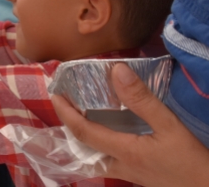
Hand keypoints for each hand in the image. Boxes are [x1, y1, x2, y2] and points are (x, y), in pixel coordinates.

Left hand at [52, 64, 208, 186]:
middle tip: (63, 104)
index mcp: (124, 151)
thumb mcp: (171, 127)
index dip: (66, 112)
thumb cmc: (192, 162)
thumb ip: (143, 100)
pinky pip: (108, 162)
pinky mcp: (137, 177)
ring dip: (81, 139)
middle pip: (83, 146)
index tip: (55, 94)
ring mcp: (128, 174)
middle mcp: (119, 166)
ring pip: (93, 158)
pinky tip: (103, 137)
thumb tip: (117, 71)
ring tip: (76, 118)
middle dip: (68, 125)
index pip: (84, 131)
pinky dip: (97, 148)